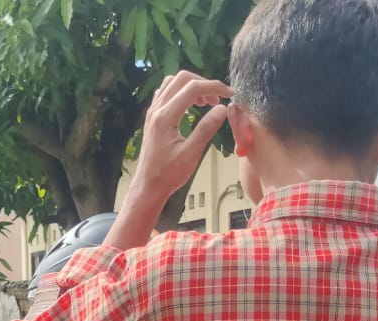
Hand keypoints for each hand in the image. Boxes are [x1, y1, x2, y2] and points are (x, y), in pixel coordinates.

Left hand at [128, 71, 231, 211]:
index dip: (214, 87)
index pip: (192, 88)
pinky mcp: (153, 117)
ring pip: (172, 83)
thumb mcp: (191, 154)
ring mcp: (153, 112)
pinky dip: (181, 92)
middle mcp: (156, 110)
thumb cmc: (168, 174)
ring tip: (206, 102)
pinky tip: (192, 106)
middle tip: (218, 99)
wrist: (148, 185)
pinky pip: (166, 93)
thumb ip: (206, 129)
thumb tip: (222, 108)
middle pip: (181, 79)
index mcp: (165, 117)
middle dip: (204, 83)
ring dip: (192, 86)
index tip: (229, 94)